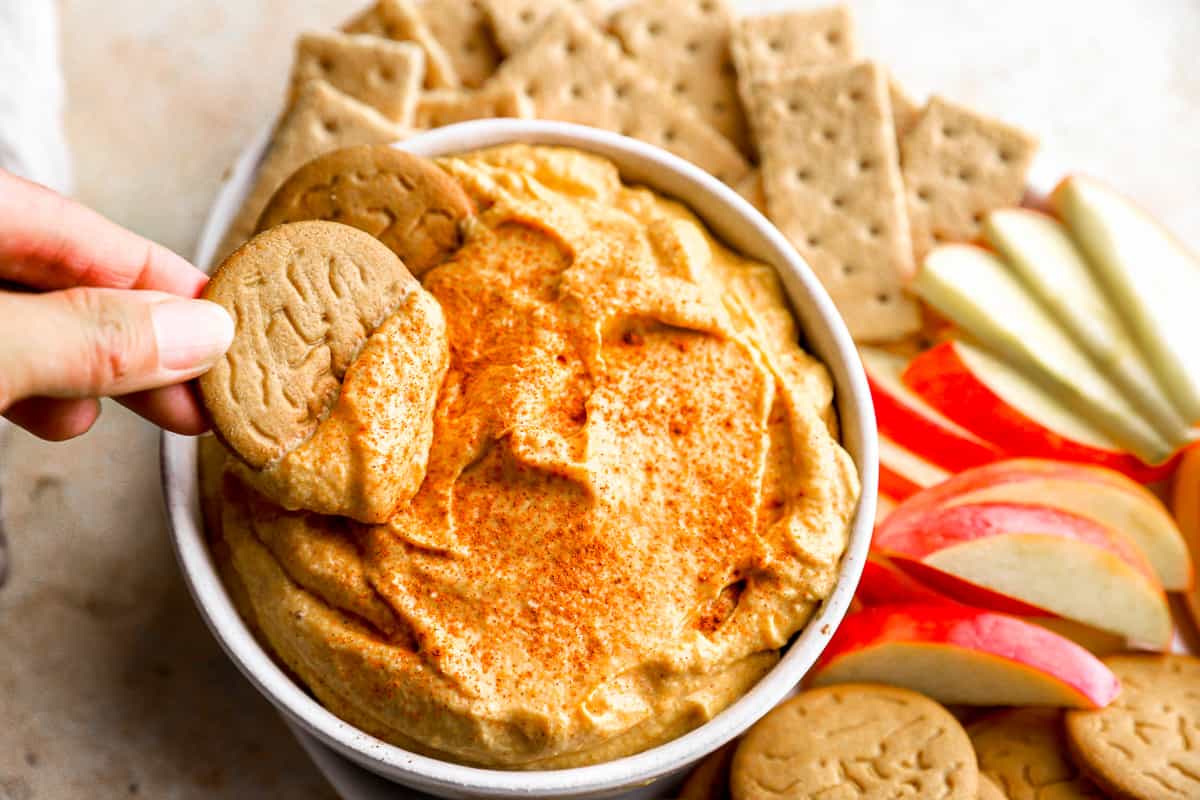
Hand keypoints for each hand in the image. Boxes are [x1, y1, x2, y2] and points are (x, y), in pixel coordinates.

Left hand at [0, 170, 232, 439]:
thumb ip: (87, 336)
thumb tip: (198, 331)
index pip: (77, 228)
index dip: (159, 276)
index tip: (224, 324)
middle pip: (61, 278)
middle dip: (139, 335)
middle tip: (207, 385)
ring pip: (31, 324)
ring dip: (97, 369)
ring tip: (162, 408)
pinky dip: (39, 387)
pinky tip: (69, 416)